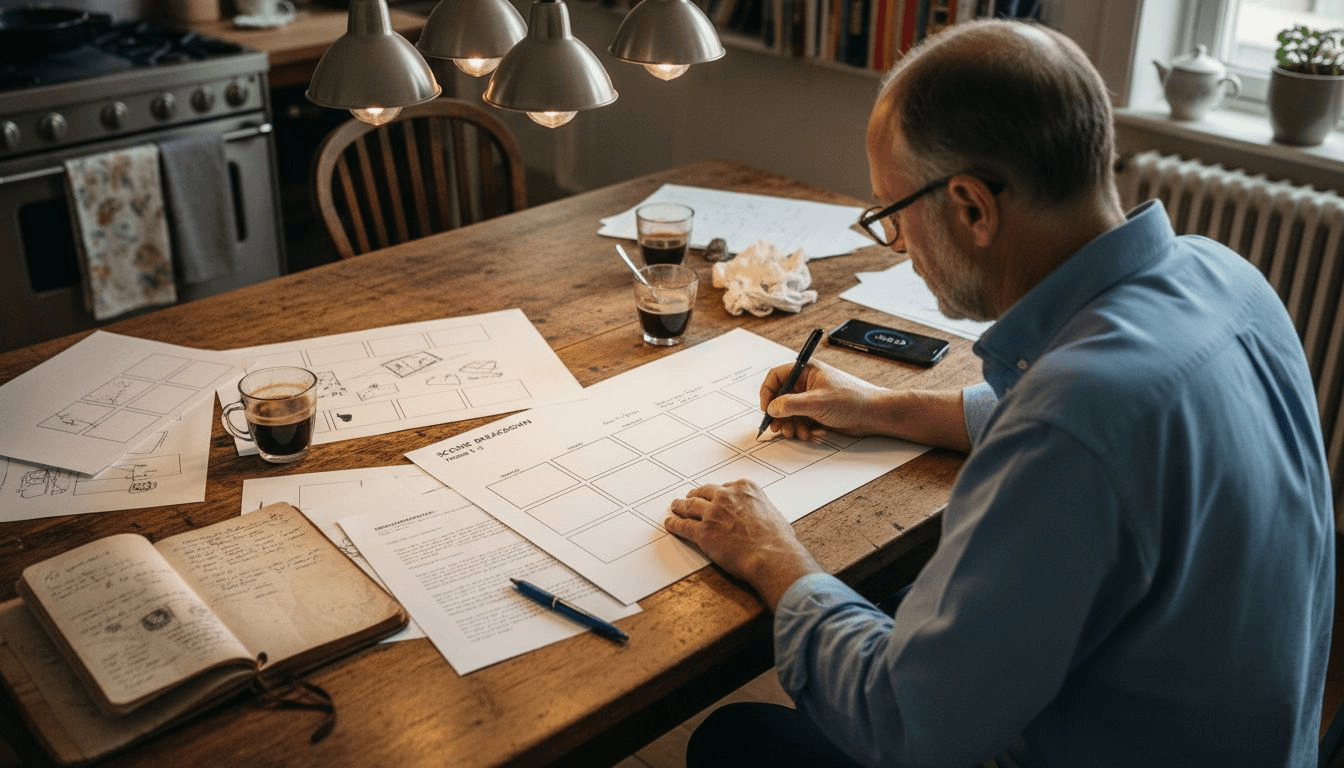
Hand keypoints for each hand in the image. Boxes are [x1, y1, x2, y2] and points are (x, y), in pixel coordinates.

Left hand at [666, 480, 821, 610]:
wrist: (772, 556)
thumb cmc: (778, 540)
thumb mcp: (774, 513)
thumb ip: (760, 509)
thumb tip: (760, 516)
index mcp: (745, 488)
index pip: (725, 487)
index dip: (717, 494)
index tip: (712, 496)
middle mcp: (727, 496)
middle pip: (704, 492)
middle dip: (696, 495)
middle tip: (690, 498)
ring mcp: (713, 513)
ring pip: (690, 506)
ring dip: (680, 506)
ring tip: (675, 506)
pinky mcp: (703, 532)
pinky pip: (684, 526)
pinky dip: (674, 524)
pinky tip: (670, 523)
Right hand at [760, 360, 973, 452]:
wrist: (874, 415)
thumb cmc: (851, 400)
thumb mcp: (818, 402)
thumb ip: (791, 405)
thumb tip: (772, 408)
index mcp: (806, 371)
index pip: (777, 377)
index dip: (768, 393)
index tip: (767, 410)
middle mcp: (807, 383)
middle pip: (780, 397)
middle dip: (779, 415)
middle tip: (779, 429)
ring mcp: (811, 398)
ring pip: (789, 412)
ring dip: (790, 425)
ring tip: (797, 434)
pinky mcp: (817, 412)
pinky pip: (800, 421)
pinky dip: (801, 429)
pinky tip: (810, 435)